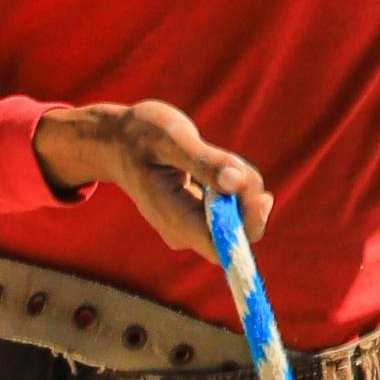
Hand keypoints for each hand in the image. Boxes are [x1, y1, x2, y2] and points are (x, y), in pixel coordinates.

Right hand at [32, 99, 272, 261]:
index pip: (221, 245)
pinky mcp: (195, 215)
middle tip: (235, 163)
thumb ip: (205, 161)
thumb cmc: (141, 134)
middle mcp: (181, 230)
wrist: (117, 142)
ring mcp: (188, 225)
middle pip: (234, 233)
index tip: (262, 197)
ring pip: (234, 216)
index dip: (247, 228)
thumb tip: (236, 183)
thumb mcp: (171, 137)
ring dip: (240, 187)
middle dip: (247, 200)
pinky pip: (227, 206)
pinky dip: (232, 184)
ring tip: (214, 156)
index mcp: (173, 217)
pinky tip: (211, 163)